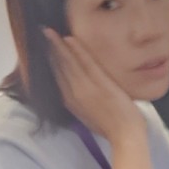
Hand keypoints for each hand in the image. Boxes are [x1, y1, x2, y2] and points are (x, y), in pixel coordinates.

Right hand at [42, 28, 144, 142]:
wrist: (125, 137)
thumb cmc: (111, 128)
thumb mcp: (88, 116)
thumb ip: (79, 102)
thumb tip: (76, 91)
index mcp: (70, 102)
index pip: (56, 77)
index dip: (49, 61)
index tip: (42, 47)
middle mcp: (73, 94)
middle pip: (58, 67)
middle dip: (49, 49)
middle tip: (42, 32)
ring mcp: (86, 88)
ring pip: (68, 63)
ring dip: (57, 45)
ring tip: (48, 31)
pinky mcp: (100, 84)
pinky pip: (86, 63)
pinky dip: (77, 50)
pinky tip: (69, 38)